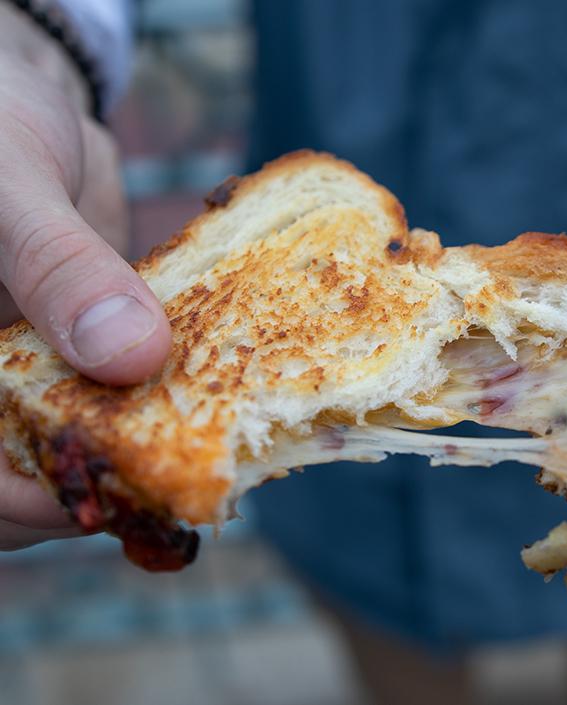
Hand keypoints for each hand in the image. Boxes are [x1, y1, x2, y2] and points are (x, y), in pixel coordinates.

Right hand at [0, 6, 170, 549]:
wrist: (20, 103)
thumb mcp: (6, 183)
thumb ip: (58, 266)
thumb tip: (130, 357)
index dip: (20, 504)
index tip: (103, 501)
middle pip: (24, 482)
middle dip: (99, 490)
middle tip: (187, 480)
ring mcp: (35, 377)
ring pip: (83, 448)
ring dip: (145, 454)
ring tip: (220, 447)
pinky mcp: (90, 358)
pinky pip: (125, 398)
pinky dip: (168, 403)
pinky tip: (227, 396)